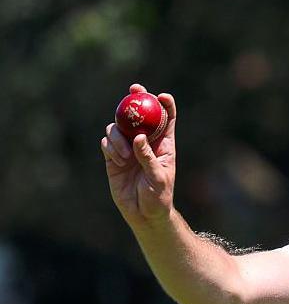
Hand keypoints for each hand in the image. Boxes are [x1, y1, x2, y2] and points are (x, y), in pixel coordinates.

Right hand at [100, 84, 177, 229]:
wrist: (143, 214)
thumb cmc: (158, 196)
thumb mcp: (158, 177)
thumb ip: (148, 157)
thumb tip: (139, 137)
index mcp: (163, 144)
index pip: (166, 119)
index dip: (165, 104)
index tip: (161, 96)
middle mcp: (145, 142)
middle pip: (139, 114)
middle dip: (136, 99)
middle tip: (134, 90)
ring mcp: (127, 148)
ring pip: (118, 128)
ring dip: (118, 137)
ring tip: (125, 156)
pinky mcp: (113, 158)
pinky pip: (107, 143)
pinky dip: (110, 147)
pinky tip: (117, 160)